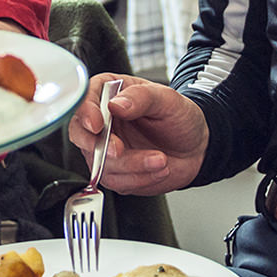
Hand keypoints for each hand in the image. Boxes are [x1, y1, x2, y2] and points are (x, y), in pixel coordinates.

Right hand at [67, 72, 209, 195]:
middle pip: (80, 135)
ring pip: (100, 164)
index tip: (97, 125)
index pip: (84, 101)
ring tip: (161, 159)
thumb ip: (142, 97)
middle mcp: (102, 122)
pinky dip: (139, 179)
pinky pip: (117, 182)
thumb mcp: (167, 99)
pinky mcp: (115, 173)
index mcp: (108, 94)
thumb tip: (116, 105)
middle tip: (120, 150)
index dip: (85, 114)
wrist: (196, 146)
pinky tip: (159, 169)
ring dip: (132, 166)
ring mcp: (105, 149)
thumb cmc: (179, 117)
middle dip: (99, 147)